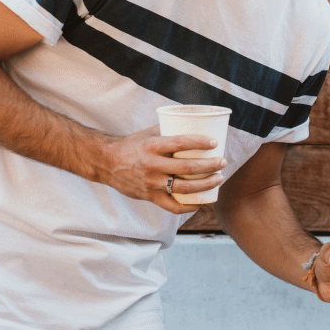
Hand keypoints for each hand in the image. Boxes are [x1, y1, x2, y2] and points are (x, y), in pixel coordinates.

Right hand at [96, 125, 227, 213]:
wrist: (106, 163)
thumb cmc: (132, 145)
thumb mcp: (148, 134)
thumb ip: (169, 130)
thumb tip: (194, 122)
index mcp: (152, 146)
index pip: (180, 143)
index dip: (200, 142)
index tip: (214, 142)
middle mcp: (152, 165)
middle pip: (187, 168)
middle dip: (210, 166)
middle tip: (222, 162)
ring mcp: (151, 183)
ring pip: (184, 188)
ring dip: (206, 185)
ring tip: (218, 179)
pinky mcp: (149, 196)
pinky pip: (172, 206)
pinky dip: (188, 206)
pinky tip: (201, 202)